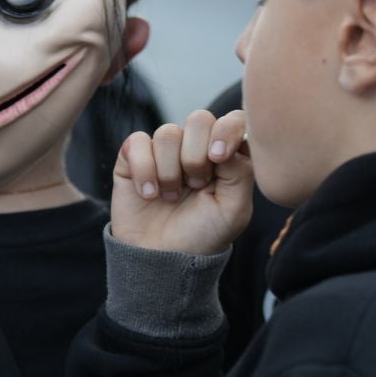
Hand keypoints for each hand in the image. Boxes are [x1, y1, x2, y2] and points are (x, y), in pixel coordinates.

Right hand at [112, 109, 253, 255]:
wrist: (162, 258)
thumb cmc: (203, 235)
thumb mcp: (235, 210)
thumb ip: (241, 171)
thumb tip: (223, 142)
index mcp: (226, 154)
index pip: (233, 119)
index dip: (225, 131)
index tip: (218, 158)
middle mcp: (196, 146)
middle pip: (199, 119)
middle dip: (196, 155)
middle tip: (195, 186)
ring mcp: (165, 150)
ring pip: (168, 133)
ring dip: (170, 171)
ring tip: (171, 197)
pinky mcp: (134, 156)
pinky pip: (137, 142)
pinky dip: (144, 170)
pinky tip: (148, 194)